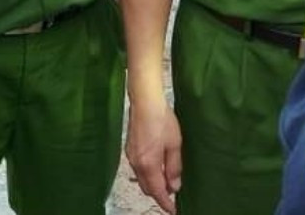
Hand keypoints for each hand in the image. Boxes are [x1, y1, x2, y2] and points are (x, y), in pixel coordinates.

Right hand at [126, 93, 182, 213]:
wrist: (145, 101)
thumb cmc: (162, 120)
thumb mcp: (174, 144)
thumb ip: (174, 167)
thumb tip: (175, 186)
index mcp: (149, 165)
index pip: (157, 191)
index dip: (165, 203)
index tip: (173, 210)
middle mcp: (137, 164)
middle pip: (147, 188)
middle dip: (159, 193)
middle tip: (173, 193)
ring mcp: (131, 157)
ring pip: (142, 179)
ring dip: (153, 182)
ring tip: (167, 178)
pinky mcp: (129, 149)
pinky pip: (138, 168)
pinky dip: (148, 173)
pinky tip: (157, 165)